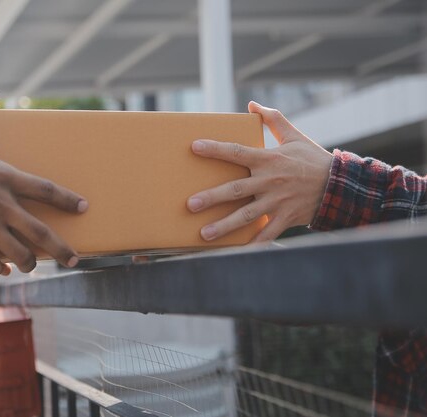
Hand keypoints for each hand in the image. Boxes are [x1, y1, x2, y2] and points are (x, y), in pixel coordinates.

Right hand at [0, 90, 87, 277]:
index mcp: (3, 177)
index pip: (46, 189)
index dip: (68, 199)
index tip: (83, 207)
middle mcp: (1, 206)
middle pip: (41, 233)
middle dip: (61, 249)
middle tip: (74, 258)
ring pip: (19, 254)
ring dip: (28, 262)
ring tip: (30, 265)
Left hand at [187, 101, 332, 242]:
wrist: (340, 184)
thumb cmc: (313, 159)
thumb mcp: (294, 136)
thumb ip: (273, 119)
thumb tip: (252, 104)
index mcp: (268, 160)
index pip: (237, 152)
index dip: (215, 149)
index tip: (194, 147)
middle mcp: (269, 181)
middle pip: (235, 190)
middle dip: (211, 197)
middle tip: (190, 204)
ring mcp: (277, 202)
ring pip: (246, 215)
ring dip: (224, 225)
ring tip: (204, 234)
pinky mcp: (286, 218)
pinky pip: (267, 233)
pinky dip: (254, 245)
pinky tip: (236, 253)